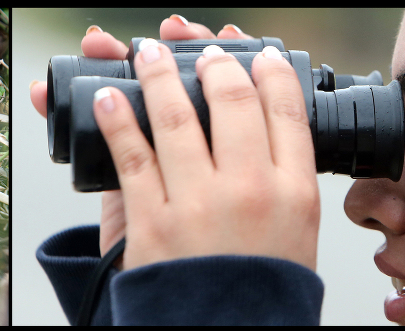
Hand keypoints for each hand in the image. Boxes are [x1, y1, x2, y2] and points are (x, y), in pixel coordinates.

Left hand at [89, 24, 320, 270]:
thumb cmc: (258, 291)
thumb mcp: (295, 237)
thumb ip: (281, 185)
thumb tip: (264, 132)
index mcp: (295, 194)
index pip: (286, 112)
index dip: (269, 74)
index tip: (258, 56)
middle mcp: (250, 191)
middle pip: (232, 103)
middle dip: (214, 65)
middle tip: (203, 53)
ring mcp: (199, 204)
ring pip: (177, 119)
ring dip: (158, 76)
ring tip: (149, 53)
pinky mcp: (152, 221)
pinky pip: (132, 156)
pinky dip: (117, 120)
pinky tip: (109, 99)